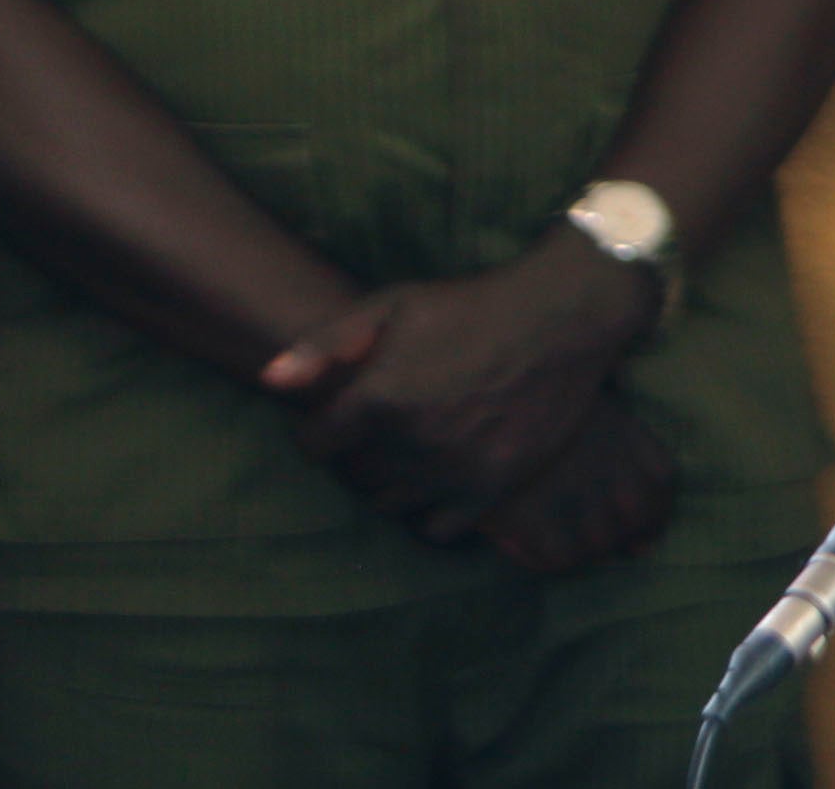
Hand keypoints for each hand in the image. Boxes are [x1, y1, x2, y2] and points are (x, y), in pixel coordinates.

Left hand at [262, 233, 659, 538]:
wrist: (565, 314)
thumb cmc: (472, 305)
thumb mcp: (394, 304)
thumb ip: (325, 343)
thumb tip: (269, 383)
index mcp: (380, 397)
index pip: (315, 446)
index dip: (322, 429)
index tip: (340, 417)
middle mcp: (414, 441)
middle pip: (354, 477)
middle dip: (359, 456)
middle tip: (386, 428)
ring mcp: (456, 467)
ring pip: (391, 504)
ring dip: (393, 482)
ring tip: (415, 450)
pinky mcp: (495, 485)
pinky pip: (437, 529)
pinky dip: (431, 512)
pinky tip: (443, 479)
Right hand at [475, 392, 677, 574]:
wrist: (463, 402)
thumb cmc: (514, 391)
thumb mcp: (571, 384)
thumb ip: (601, 401)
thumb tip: (629, 389)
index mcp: (617, 427)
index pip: (662, 478)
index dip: (659, 511)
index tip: (647, 530)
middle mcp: (605, 461)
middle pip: (639, 516)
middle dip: (630, 538)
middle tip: (615, 550)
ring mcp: (571, 489)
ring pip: (600, 543)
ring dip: (587, 554)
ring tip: (565, 549)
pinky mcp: (531, 514)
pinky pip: (559, 558)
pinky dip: (546, 562)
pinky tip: (523, 548)